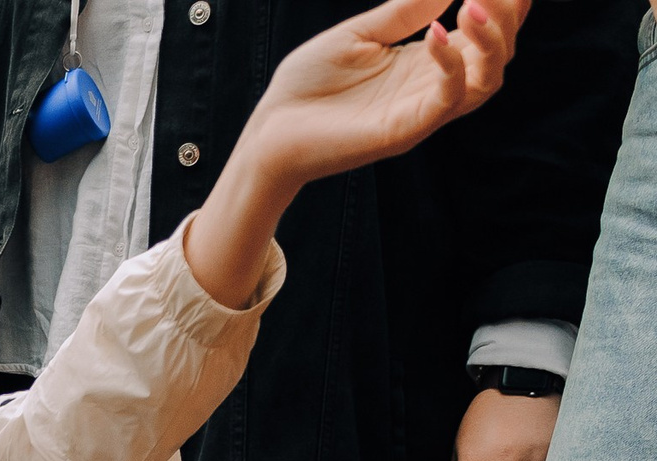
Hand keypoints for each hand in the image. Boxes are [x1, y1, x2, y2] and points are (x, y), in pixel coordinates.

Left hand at [186, 0, 524, 306]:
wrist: (268, 133)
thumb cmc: (307, 86)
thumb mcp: (359, 34)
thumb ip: (404, 10)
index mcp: (427, 62)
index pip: (486, 33)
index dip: (506, 5)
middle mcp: (433, 87)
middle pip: (499, 53)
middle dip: (507, 16)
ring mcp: (422, 112)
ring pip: (488, 79)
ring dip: (492, 40)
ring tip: (475, 5)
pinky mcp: (404, 131)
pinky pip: (447, 100)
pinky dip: (451, 65)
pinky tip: (437, 32)